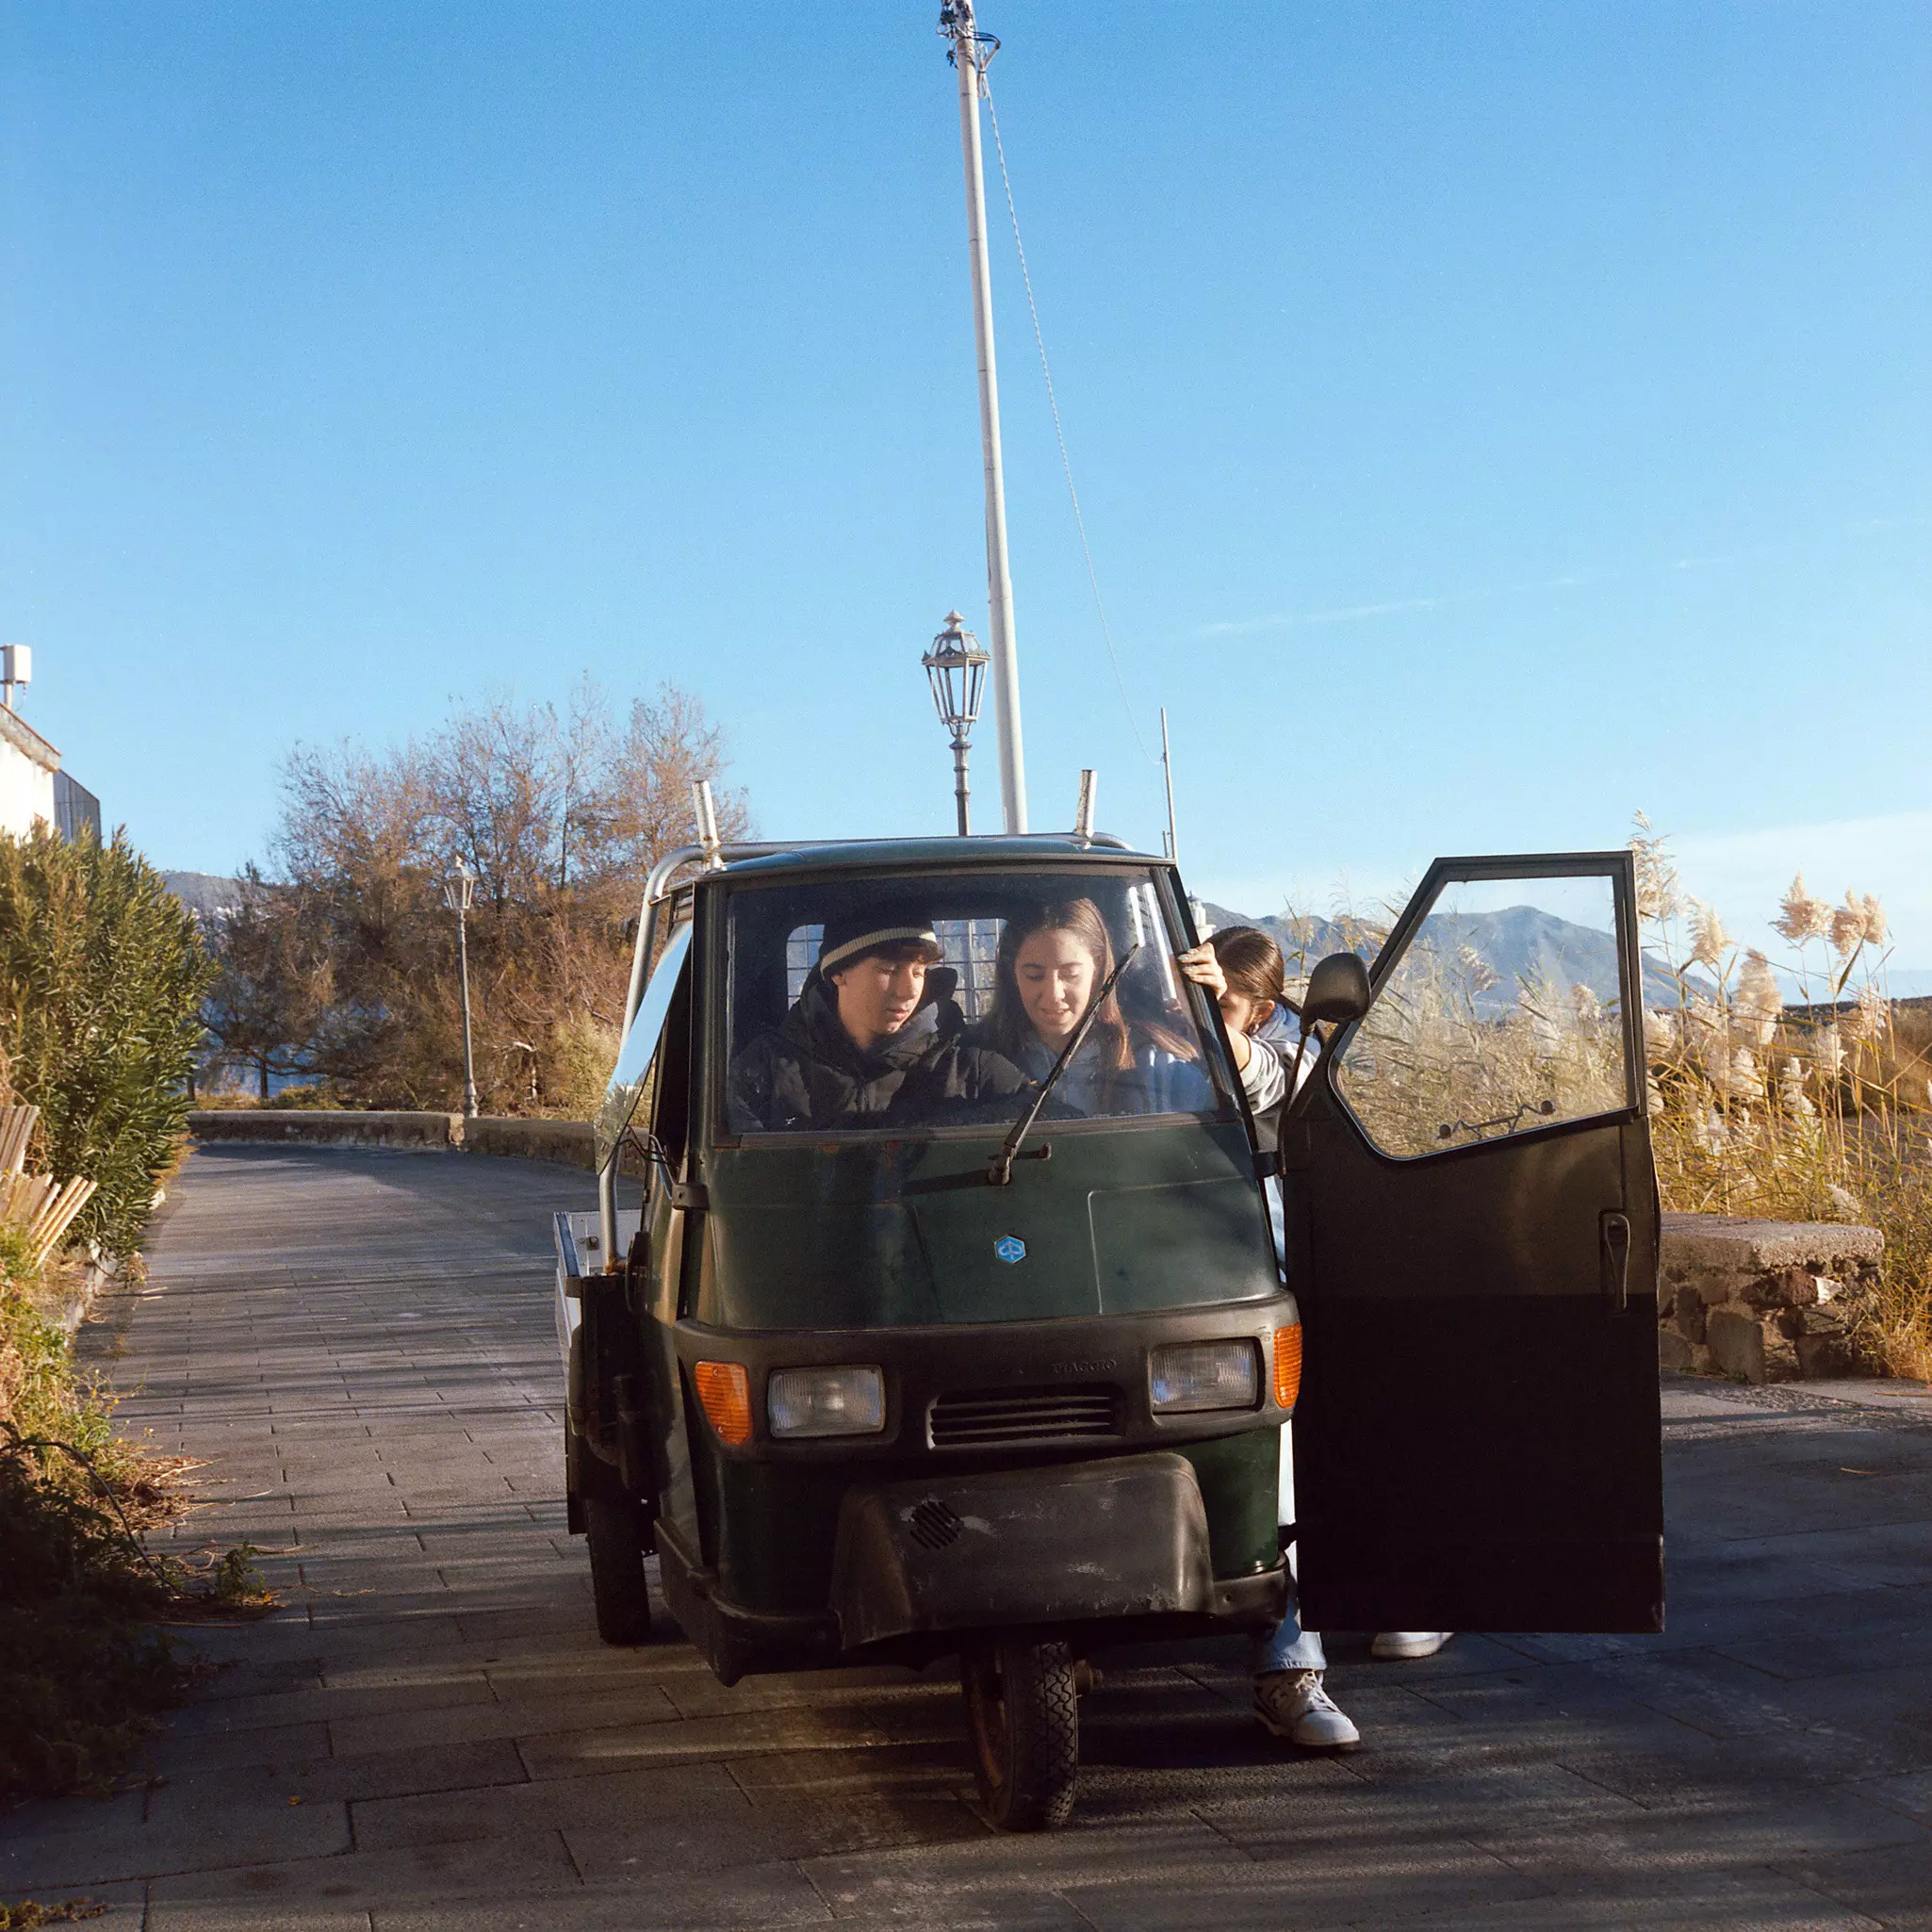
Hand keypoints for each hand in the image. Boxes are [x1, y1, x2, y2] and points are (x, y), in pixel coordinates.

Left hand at [1176, 944, 1249, 1068]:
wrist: (1195, 1017)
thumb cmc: (1187, 999)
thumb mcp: (1178, 982)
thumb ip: (1176, 969)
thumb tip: (1170, 956)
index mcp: (1204, 966)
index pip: (1207, 950)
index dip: (1198, 949)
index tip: (1185, 953)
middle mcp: (1213, 970)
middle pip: (1210, 955)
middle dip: (1195, 955)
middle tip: (1182, 959)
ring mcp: (1218, 979)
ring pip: (1213, 966)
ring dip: (1197, 967)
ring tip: (1186, 972)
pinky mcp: (1220, 989)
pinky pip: (1215, 980)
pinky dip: (1203, 977)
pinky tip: (1193, 978)